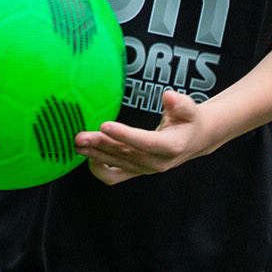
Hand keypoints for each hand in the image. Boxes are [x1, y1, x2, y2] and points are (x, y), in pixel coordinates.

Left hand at [75, 90, 210, 185]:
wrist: (193, 140)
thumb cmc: (188, 121)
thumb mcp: (189, 109)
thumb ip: (179, 103)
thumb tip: (168, 95)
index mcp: (171, 146)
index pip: (145, 142)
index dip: (124, 134)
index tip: (105, 125)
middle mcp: (157, 162)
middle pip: (125, 153)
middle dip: (100, 144)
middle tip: (80, 136)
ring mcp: (145, 170)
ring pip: (116, 164)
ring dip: (94, 154)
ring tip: (78, 143)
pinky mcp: (135, 172)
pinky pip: (113, 176)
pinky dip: (98, 168)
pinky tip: (87, 154)